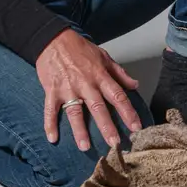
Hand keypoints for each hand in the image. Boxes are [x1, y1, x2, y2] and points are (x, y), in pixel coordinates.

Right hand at [37, 29, 143, 151]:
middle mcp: (85, 84)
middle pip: (99, 108)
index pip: (118, 97)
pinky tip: (52, 138)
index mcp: (100, 76)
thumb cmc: (80, 48)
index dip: (128, 113)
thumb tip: (135, 85)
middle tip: (114, 144)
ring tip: (84, 147)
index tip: (136, 128)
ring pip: (75, 112)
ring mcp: (67, 88)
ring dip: (79, 130)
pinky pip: (50, 110)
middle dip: (107, 127)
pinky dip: (50, 124)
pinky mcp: (51, 90)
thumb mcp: (104, 57)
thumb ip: (119, 73)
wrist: (53, 39)